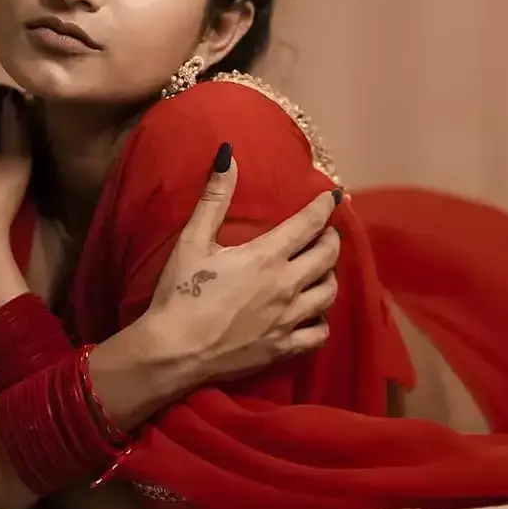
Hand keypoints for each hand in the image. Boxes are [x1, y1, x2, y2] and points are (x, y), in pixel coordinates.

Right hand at [140, 145, 340, 384]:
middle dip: (332, 238)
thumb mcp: (193, 240)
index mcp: (267, 256)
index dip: (325, 206)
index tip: (334, 196)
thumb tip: (228, 155)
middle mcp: (286, 286)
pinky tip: (312, 313)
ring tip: (320, 270)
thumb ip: (215, 197)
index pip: (309, 224)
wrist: (172, 353)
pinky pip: (319, 333)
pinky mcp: (283, 349)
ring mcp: (288, 320)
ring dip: (329, 276)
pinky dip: (321, 320)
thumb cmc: (181, 292)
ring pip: (329, 293)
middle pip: (328, 256)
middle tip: (326, 232)